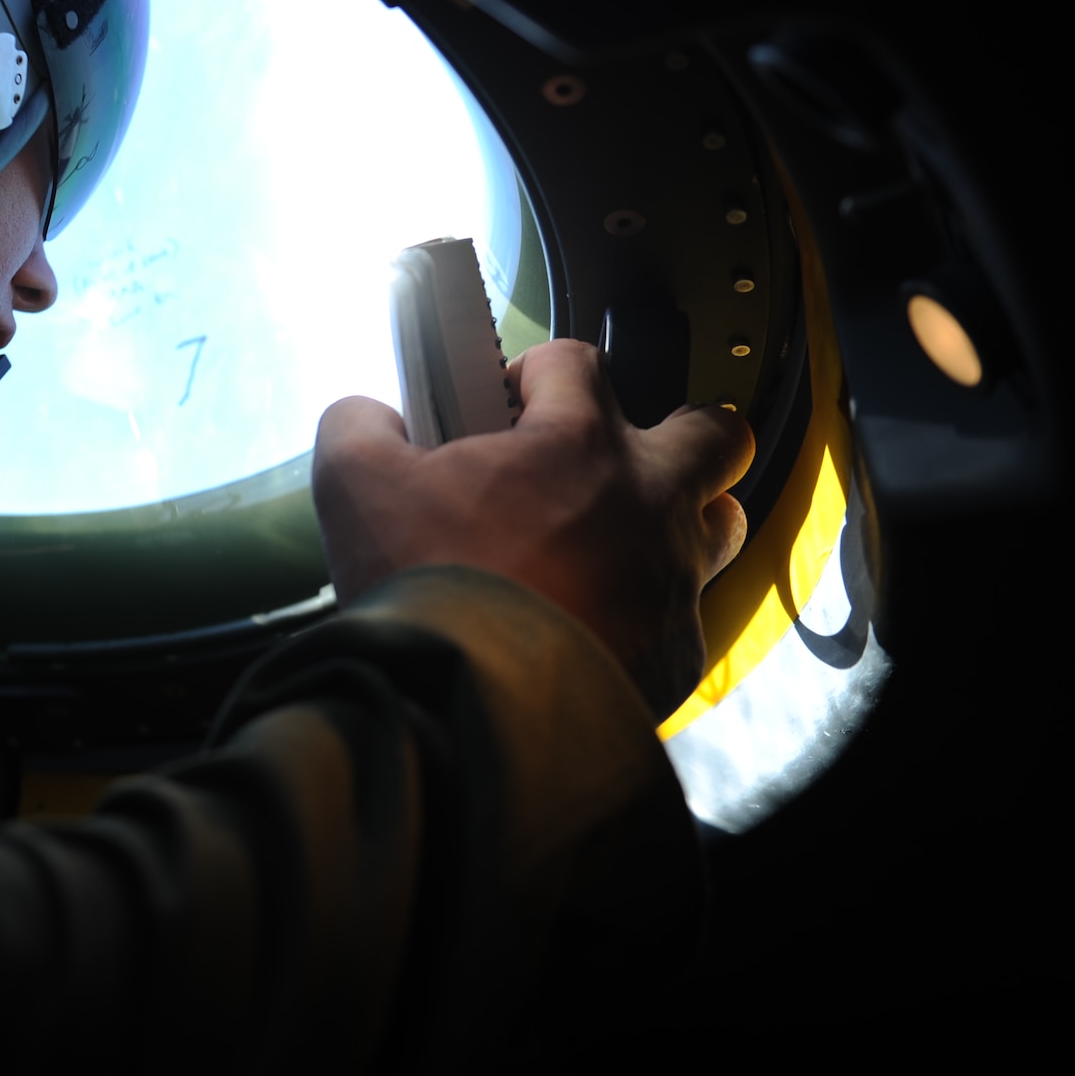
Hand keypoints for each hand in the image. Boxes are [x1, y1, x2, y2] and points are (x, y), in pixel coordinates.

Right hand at [313, 339, 754, 717]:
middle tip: (611, 459)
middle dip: (673, 432)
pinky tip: (596, 629)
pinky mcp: (678, 655)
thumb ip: (359, 426)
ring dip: (681, 519)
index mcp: (581, 442)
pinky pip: (683, 618)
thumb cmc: (429, 587)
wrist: (475, 713)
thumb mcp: (355, 485)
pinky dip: (646, 615)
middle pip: (712, 432)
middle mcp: (649, 501)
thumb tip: (368, 417)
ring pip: (719, 523)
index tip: (503, 406)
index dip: (537, 373)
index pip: (579, 362)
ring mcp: (674, 580)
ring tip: (619, 541)